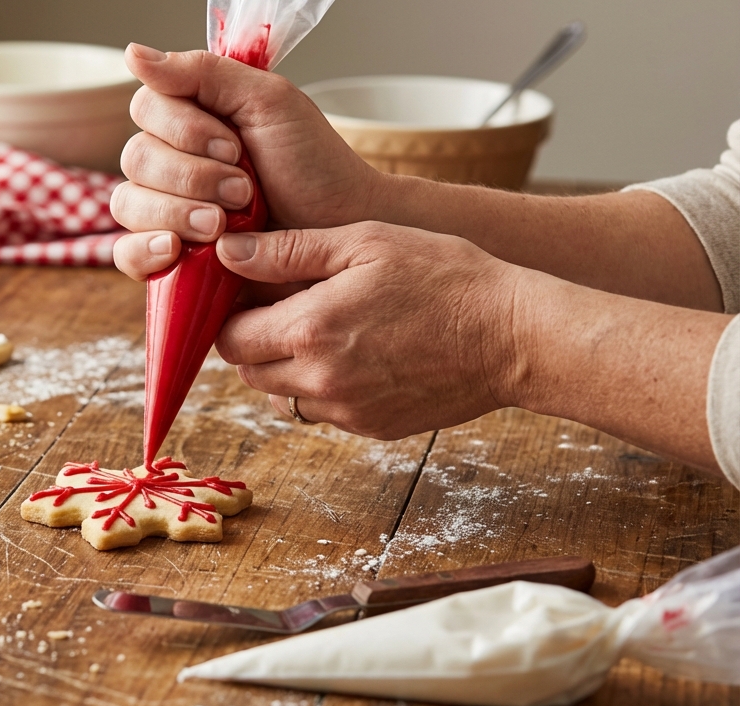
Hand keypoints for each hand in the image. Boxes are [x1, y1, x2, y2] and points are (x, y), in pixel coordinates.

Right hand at [111, 43, 383, 279]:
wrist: (340, 231)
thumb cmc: (313, 166)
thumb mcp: (268, 102)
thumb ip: (202, 72)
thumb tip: (133, 53)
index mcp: (190, 120)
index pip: (145, 109)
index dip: (183, 129)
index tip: (235, 147)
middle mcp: (170, 164)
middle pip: (136, 158)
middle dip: (193, 176)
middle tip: (244, 190)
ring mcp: (165, 213)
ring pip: (128, 204)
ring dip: (179, 212)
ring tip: (225, 226)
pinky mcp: (168, 260)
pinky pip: (125, 254)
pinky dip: (144, 251)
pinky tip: (176, 250)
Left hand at [213, 222, 525, 439]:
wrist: (514, 336)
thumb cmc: (445, 276)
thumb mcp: (366, 241)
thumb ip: (288, 250)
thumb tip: (227, 252)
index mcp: (309, 329)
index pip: (229, 337)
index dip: (234, 314)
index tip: (255, 293)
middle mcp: (319, 379)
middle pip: (247, 371)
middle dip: (254, 341)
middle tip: (287, 309)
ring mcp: (345, 410)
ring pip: (279, 396)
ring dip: (284, 367)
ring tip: (325, 332)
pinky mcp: (370, 428)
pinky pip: (320, 412)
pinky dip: (322, 388)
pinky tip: (357, 355)